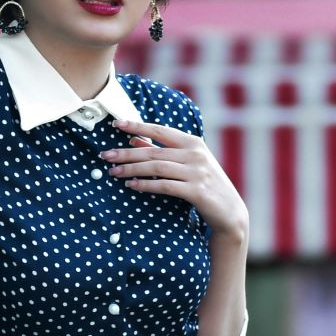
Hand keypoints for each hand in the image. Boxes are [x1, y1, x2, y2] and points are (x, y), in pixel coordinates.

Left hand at [102, 118, 249, 242]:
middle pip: (154, 151)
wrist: (230, 211)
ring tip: (113, 172)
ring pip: (157, 167)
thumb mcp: (186, 163)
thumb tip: (134, 140)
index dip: (138, 126)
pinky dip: (146, 185)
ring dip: (132, 169)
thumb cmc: (205, 184)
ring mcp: (197, 172)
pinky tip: (131, 185)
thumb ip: (162, 151)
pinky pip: (165, 186)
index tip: (117, 124)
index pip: (160, 130)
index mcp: (193, 143)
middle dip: (127, 153)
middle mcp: (195, 154)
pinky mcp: (197, 191)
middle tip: (105, 155)